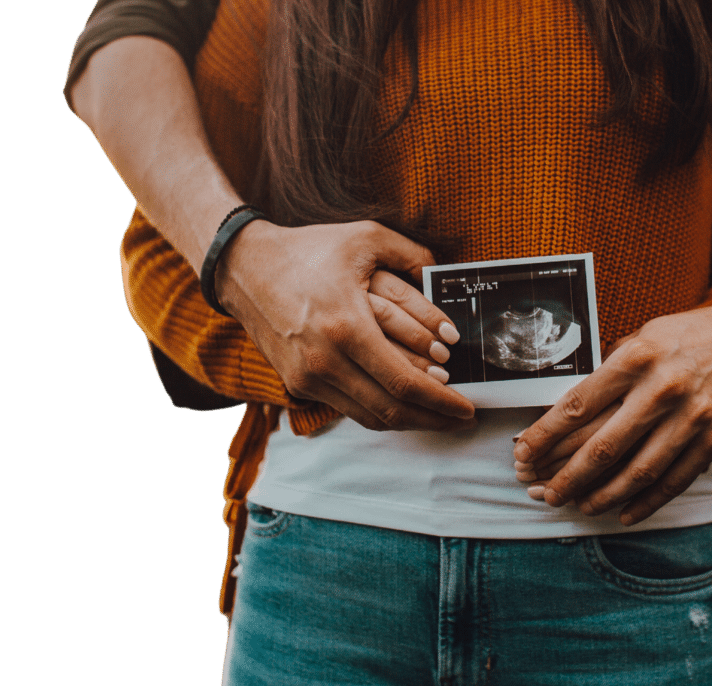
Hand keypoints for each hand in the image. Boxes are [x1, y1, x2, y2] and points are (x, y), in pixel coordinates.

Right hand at [217, 219, 475, 430]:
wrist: (243, 268)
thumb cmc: (307, 251)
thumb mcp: (365, 238)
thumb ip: (412, 254)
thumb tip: (445, 275)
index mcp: (347, 327)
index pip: (404, 383)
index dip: (442, 402)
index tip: (468, 407)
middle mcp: (325, 361)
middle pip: (391, 409)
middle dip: (434, 419)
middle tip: (462, 418)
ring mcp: (309, 378)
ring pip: (371, 417)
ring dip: (410, 421)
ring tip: (439, 416)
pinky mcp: (299, 384)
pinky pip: (350, 409)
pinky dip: (381, 411)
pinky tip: (404, 405)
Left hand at [512, 292, 711, 523]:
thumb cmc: (694, 334)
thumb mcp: (645, 335)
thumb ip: (611, 371)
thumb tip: (569, 409)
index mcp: (637, 358)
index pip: (577, 405)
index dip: (544, 435)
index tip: (523, 453)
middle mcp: (662, 389)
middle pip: (602, 446)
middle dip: (565, 475)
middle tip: (541, 492)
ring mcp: (692, 418)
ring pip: (636, 471)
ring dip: (601, 495)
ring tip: (577, 505)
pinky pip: (674, 480)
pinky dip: (646, 502)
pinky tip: (622, 513)